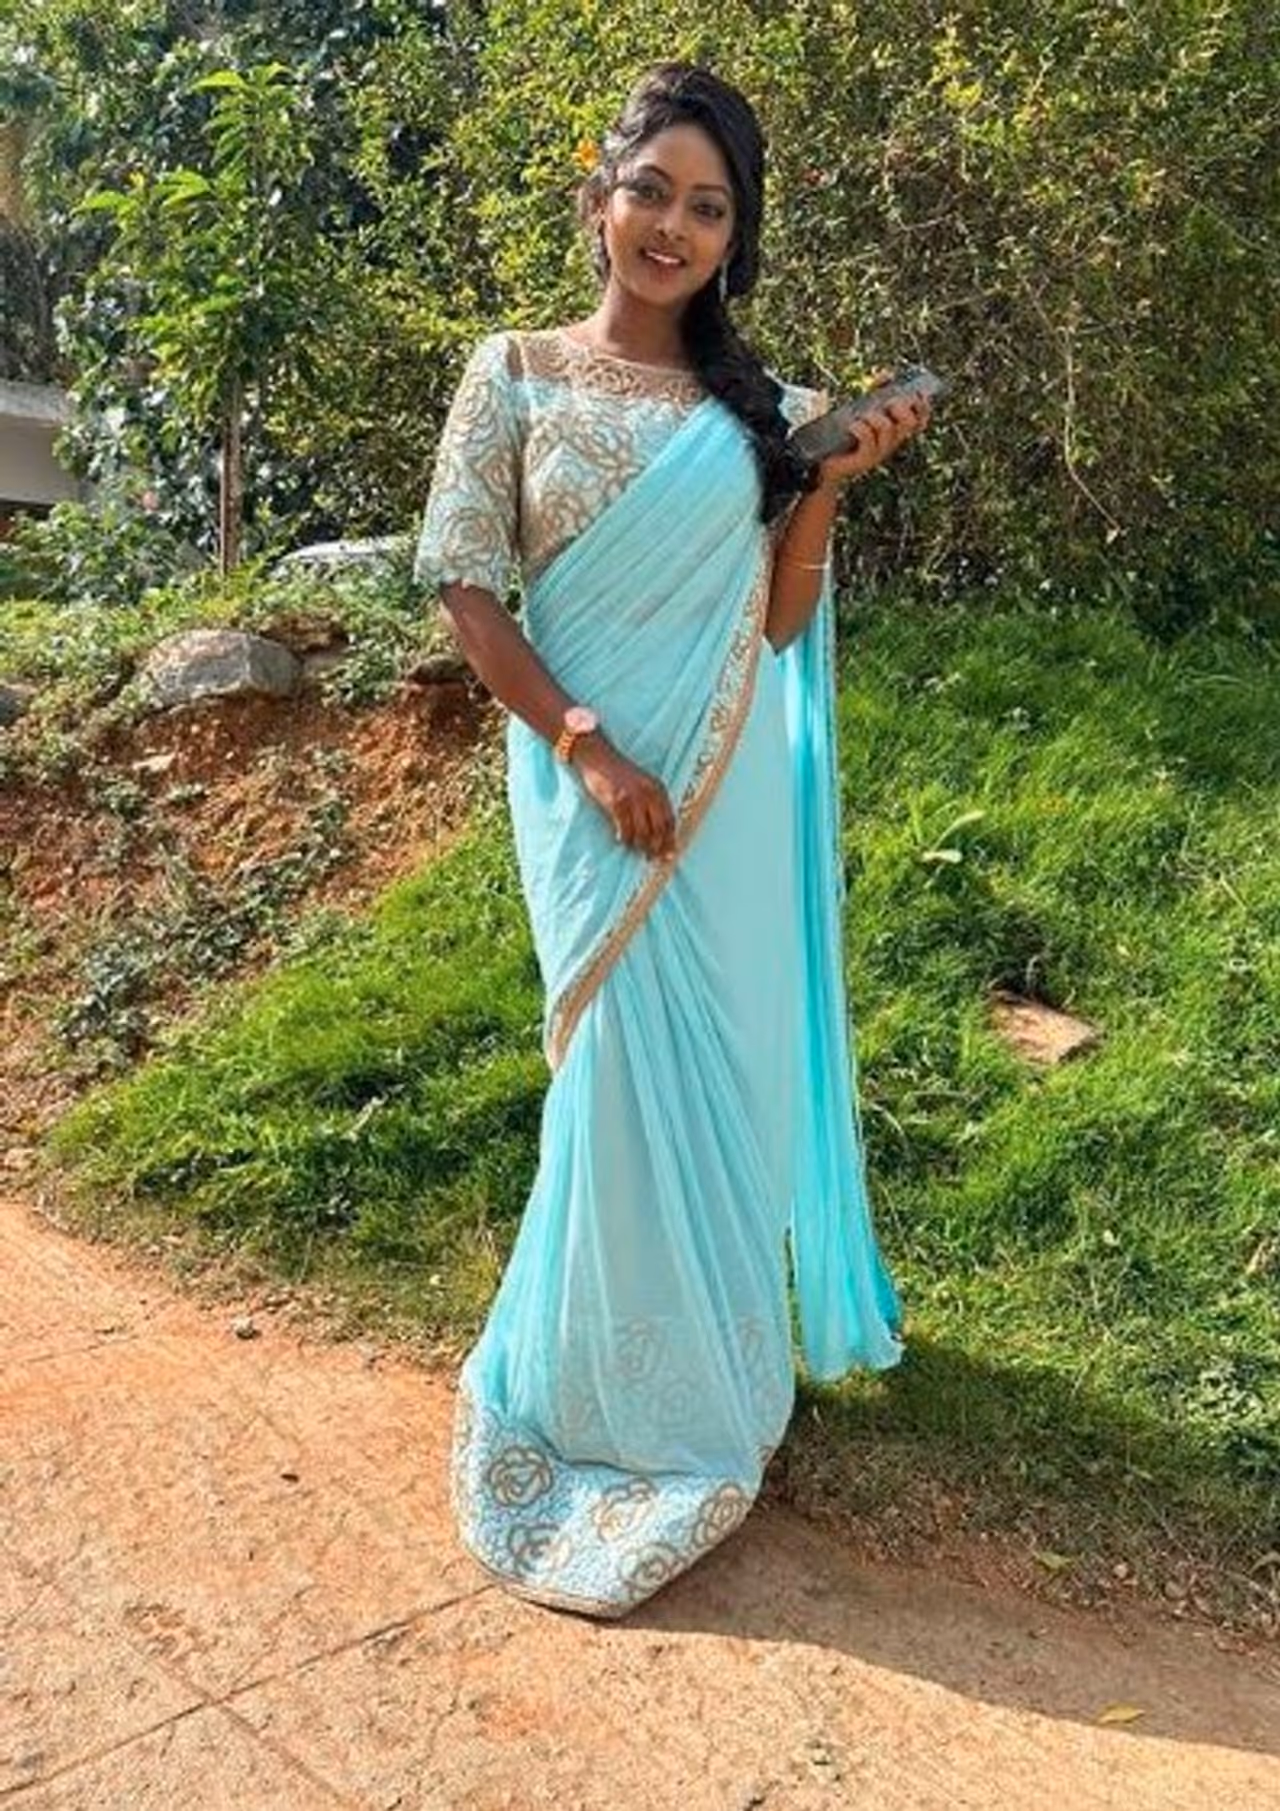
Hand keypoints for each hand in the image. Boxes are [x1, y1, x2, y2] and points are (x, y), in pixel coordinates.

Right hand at [574, 736, 676, 859]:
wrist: (598, 758)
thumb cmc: (618, 773)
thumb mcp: (642, 784)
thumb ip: (651, 802)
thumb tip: (656, 832)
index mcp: (658, 789)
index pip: (670, 819)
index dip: (670, 839)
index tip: (670, 853)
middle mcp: (649, 794)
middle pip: (658, 829)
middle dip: (657, 847)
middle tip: (653, 858)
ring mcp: (633, 798)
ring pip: (642, 832)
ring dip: (639, 845)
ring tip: (636, 851)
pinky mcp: (617, 802)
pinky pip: (624, 828)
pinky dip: (624, 838)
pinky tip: (621, 840)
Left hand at [817, 381, 930, 487]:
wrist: (824, 461)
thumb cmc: (844, 433)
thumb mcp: (861, 409)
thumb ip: (874, 391)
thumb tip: (887, 374)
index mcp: (895, 431)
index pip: (920, 419)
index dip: (922, 405)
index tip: (914, 392)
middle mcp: (891, 442)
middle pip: (911, 423)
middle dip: (901, 407)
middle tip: (887, 403)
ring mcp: (879, 452)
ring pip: (888, 428)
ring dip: (876, 417)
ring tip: (862, 416)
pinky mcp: (864, 460)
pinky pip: (867, 440)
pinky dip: (861, 428)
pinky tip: (852, 425)